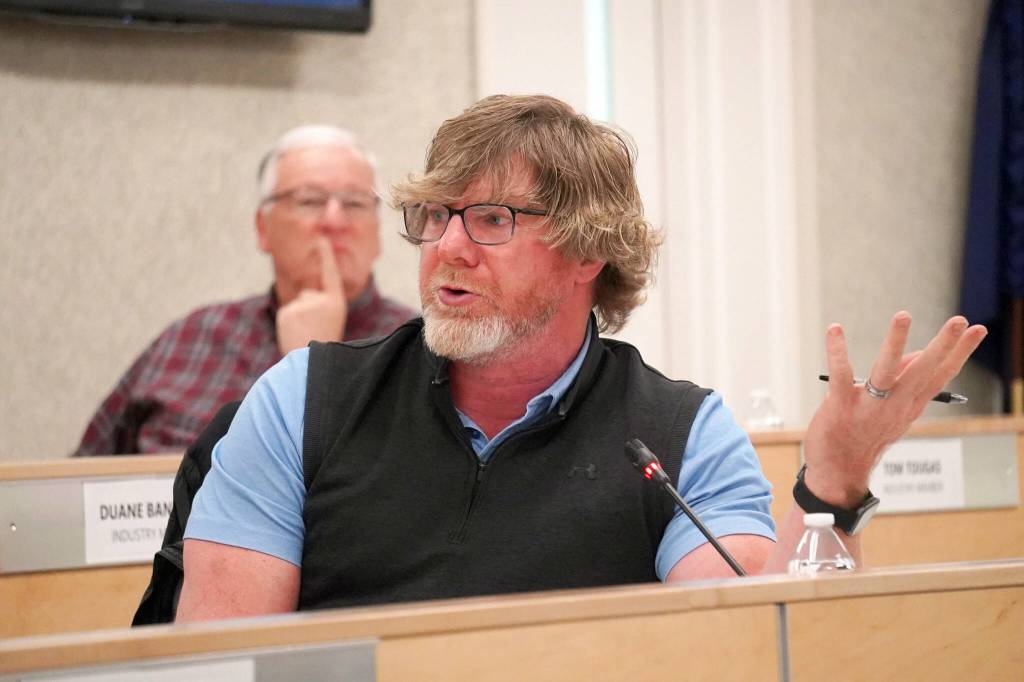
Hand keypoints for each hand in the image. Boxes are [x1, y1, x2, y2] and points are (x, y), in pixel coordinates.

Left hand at [275, 237, 347, 354]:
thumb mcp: (330, 319)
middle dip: (308, 307)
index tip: (321, 238)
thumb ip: (320, 303)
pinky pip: (287, 311)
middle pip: (309, 294)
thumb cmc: (324, 343)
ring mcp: (303, 305)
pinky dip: (288, 321)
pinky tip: (294, 332)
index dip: (326, 255)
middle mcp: (321, 300)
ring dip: (298, 316)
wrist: (311, 362)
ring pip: (297, 303)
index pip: (330, 274)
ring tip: (305, 333)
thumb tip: (305, 294)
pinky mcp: (287, 311)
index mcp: (336, 302)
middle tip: (314, 328)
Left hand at [802, 312, 986, 506]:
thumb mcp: (895, 413)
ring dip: (896, 342)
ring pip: (887, 370)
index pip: (941, 375)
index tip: (979, 329)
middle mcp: (895, 404)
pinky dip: (837, 350)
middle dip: (944, 345)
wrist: (840, 473)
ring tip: (904, 315)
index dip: (960, 352)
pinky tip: (835, 328)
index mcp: (910, 405)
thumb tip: (919, 353)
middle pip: (924, 371)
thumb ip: (907, 384)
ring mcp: (869, 405)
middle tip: (961, 320)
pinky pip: (841, 374)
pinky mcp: (841, 405)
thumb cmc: (865, 436)